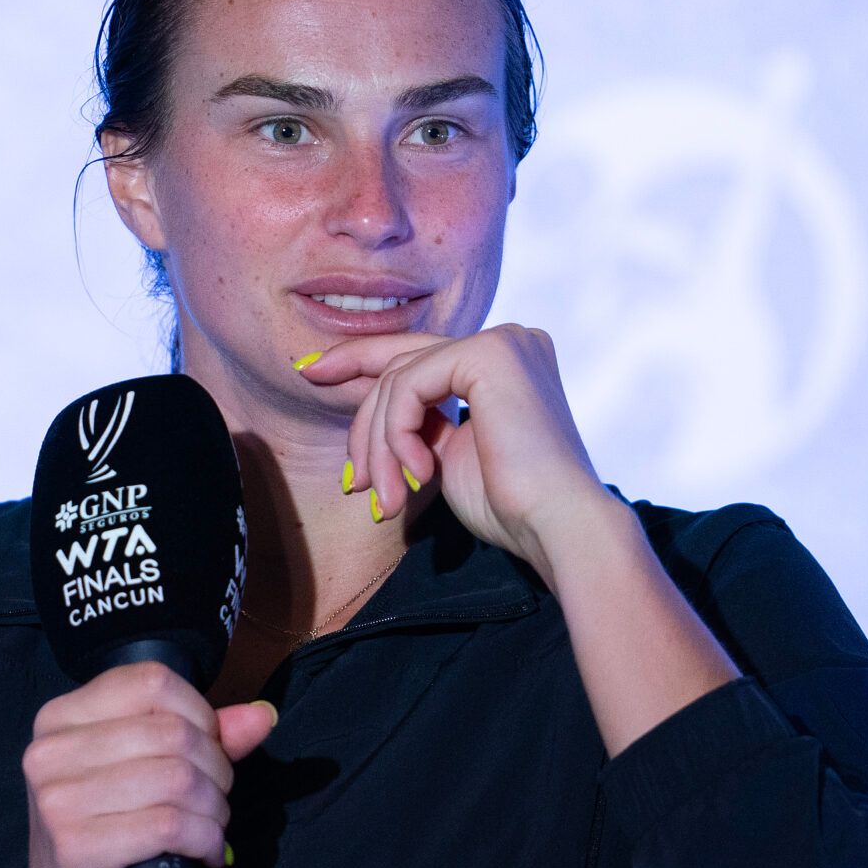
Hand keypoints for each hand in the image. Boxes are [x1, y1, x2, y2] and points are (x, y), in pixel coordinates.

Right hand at [3, 662, 276, 867]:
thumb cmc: (107, 837)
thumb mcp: (148, 773)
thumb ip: (204, 737)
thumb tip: (263, 714)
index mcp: (62, 718)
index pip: (153, 681)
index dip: (199, 715)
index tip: (207, 752)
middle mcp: (50, 751)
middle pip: (173, 732)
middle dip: (216, 770)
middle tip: (213, 802)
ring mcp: (58, 799)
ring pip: (177, 778)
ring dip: (214, 809)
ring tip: (209, 829)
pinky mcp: (76, 846)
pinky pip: (169, 825)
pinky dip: (204, 839)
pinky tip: (205, 854)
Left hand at [295, 325, 621, 583]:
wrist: (557, 528)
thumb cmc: (511, 506)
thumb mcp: (450, 453)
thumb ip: (421, 421)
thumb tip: (370, 415)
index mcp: (505, 360)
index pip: (418, 352)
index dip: (358, 359)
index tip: (310, 371)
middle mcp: (509, 339)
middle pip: (402, 362)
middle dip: (362, 421)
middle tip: (352, 483)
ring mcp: (502, 341)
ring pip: (399, 379)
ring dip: (379, 447)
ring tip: (386, 500)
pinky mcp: (490, 354)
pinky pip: (408, 386)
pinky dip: (396, 436)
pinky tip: (416, 477)